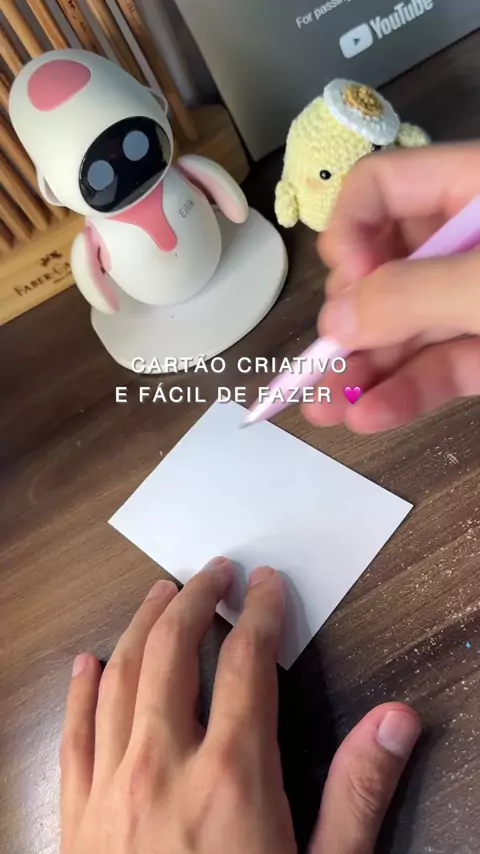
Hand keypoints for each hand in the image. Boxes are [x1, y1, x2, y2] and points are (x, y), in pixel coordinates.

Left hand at [61, 559, 419, 853]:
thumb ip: (357, 794)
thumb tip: (396, 719)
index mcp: (231, 777)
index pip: (248, 662)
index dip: (260, 612)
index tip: (266, 584)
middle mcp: (162, 767)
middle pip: (173, 650)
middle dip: (195, 598)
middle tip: (212, 571)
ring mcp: (109, 790)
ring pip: (119, 677)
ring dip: (140, 624)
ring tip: (158, 592)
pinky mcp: (74, 820)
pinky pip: (71, 734)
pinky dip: (79, 690)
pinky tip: (88, 663)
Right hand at [303, 144, 479, 432]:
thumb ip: (411, 296)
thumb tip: (334, 321)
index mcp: (472, 188)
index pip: (379, 187)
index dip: (349, 231)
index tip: (349, 279)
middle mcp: (469, 241)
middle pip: (385, 267)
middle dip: (350, 318)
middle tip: (333, 353)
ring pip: (409, 327)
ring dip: (365, 370)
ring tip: (323, 409)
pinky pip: (444, 363)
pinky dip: (408, 390)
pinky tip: (369, 416)